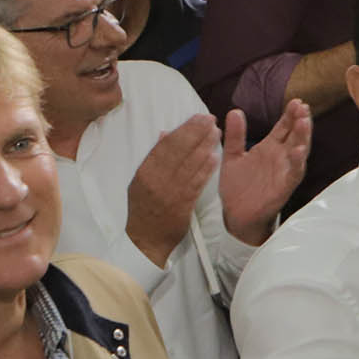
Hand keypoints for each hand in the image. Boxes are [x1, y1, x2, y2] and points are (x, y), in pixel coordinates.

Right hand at [125, 115, 219, 265]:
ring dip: (203, 147)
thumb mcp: (141, 182)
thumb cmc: (145, 209)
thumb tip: (166, 134)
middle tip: (210, 119)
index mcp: (144, 172)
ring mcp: (168, 192)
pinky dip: (205, 169)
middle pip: (177, 150)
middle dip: (195, 132)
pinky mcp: (181, 205)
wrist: (146, 240)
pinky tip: (215, 157)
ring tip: (216, 132)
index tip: (197, 117)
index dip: (183, 129)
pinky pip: (195, 183)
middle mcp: (155, 179)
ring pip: (188, 164)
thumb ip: (154, 158)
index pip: (165, 145)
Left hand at [217, 102, 308, 245]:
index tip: (296, 101)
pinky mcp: (283, 187)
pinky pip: (293, 174)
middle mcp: (280, 158)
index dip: (290, 115)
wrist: (235, 215)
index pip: (284, 127)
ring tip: (305, 122)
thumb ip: (235, 135)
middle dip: (300, 121)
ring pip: (299, 151)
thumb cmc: (237, 187)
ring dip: (303, 137)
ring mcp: (284, 171)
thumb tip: (235, 111)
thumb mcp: (232, 156)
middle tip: (302, 107)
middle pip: (295, 135)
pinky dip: (297, 163)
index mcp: (269, 148)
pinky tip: (298, 151)